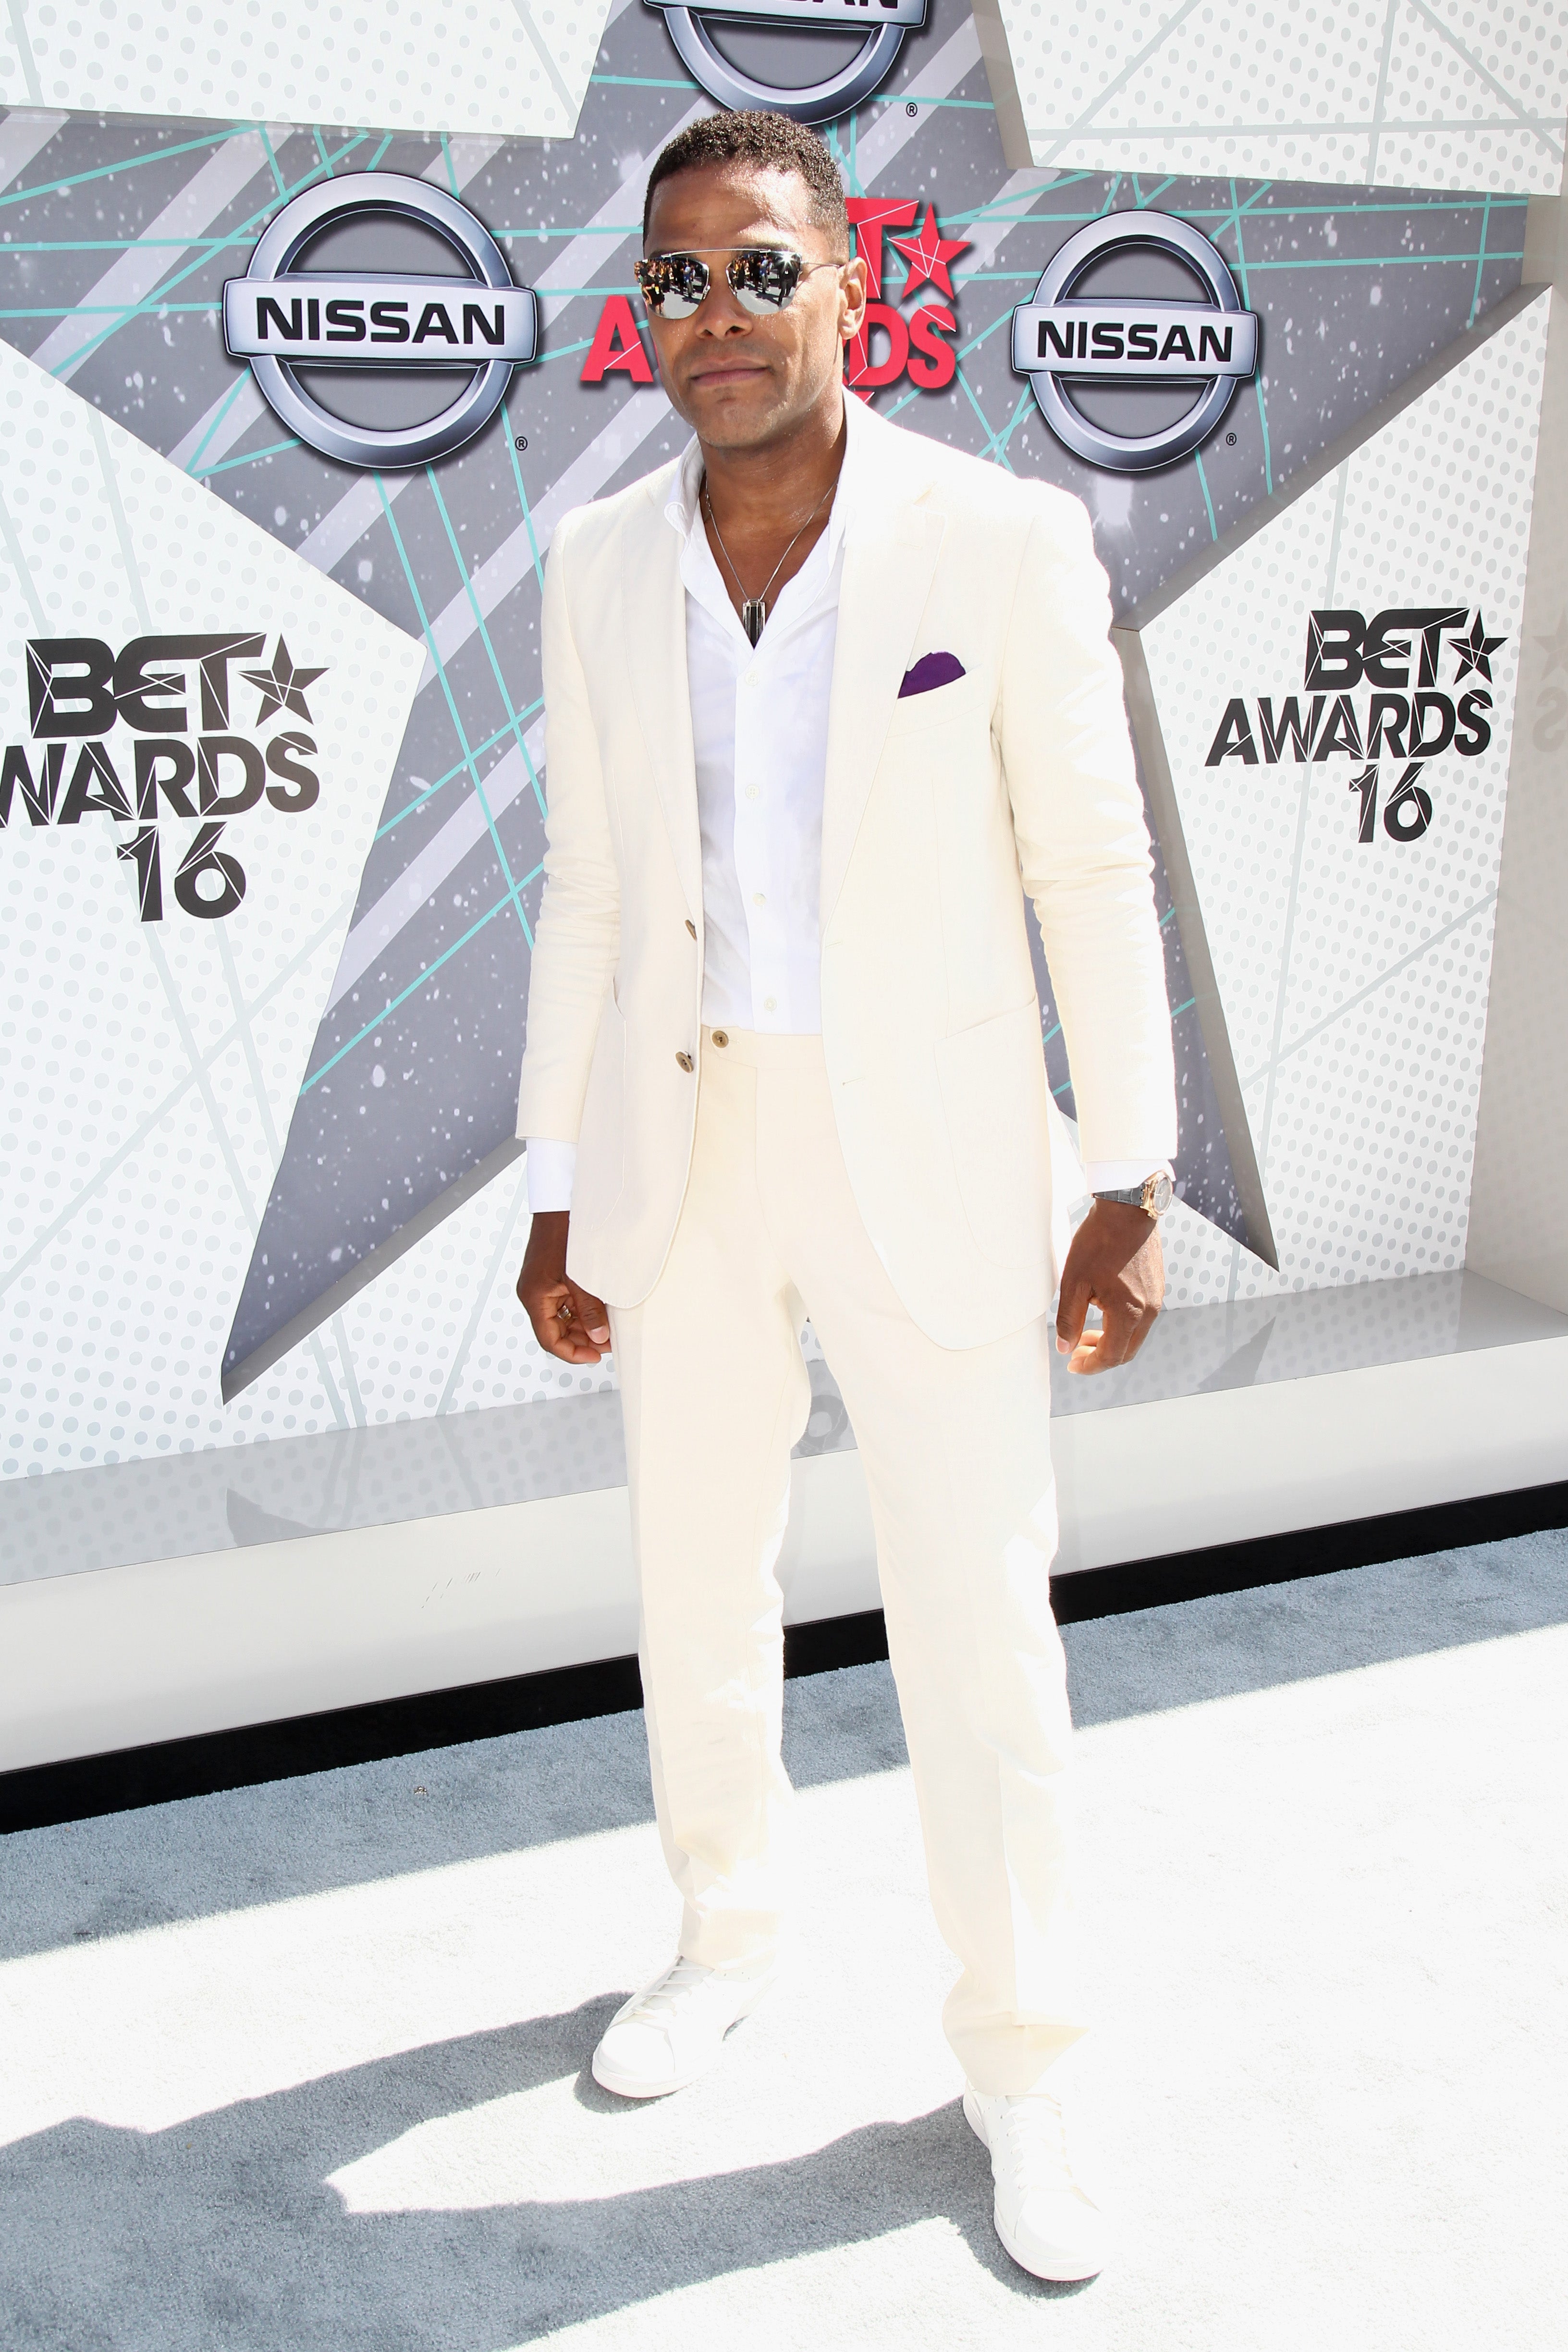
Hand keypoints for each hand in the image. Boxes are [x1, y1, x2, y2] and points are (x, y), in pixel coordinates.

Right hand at [516, 1210, 611, 1365]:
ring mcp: (540, 1287)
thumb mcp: (581, 1279)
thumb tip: (599, 1338)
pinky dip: (580, 1311)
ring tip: (607, 1328)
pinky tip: (599, 1311)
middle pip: (555, 1331)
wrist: (560, 1204)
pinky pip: (563, 1303)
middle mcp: (533, 1295)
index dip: (573, 1353)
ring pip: (560, 1319)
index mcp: (535, 1297)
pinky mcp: (548, 1279)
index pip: (550, 1340)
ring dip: (582, 1326)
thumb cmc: (566, 1234)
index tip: (595, 1357)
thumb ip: (590, 1311)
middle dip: (581, 1340)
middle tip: (608, 1342)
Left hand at [1055, 1199, 1163, 1374]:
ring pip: (1134, 1336)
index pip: (1112, 1356)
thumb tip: (1065, 1348)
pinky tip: (1102, 1311)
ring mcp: (1156, 1299)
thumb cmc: (1099, 1241)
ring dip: (1110, 1340)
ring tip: (1086, 1332)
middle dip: (1100, 1357)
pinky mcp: (1157, 1288)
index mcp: (1129, 1313)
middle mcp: (1149, 1311)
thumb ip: (1069, 1318)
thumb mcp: (1075, 1281)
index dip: (1090, 1366)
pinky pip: (1140, 1318)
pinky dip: (1121, 1325)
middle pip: (1127, 1351)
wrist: (1128, 1208)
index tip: (1072, 1364)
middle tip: (1077, 1351)